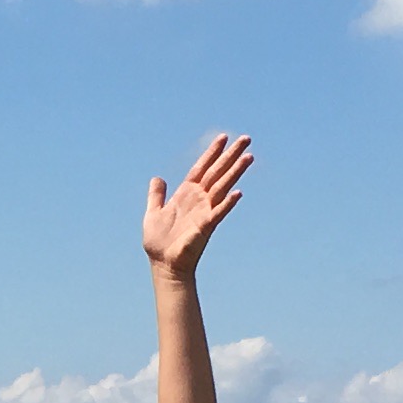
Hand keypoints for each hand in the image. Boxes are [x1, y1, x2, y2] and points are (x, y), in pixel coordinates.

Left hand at [144, 132, 253, 281]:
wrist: (163, 264)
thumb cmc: (159, 242)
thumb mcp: (153, 213)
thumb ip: (156, 195)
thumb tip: (157, 178)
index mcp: (186, 194)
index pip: (201, 168)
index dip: (211, 153)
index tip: (223, 138)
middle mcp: (199, 200)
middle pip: (217, 172)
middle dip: (230, 155)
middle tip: (247, 138)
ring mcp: (204, 212)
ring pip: (222, 187)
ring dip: (235, 172)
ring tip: (249, 157)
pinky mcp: (206, 226)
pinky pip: (218, 212)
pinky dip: (227, 203)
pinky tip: (238, 193)